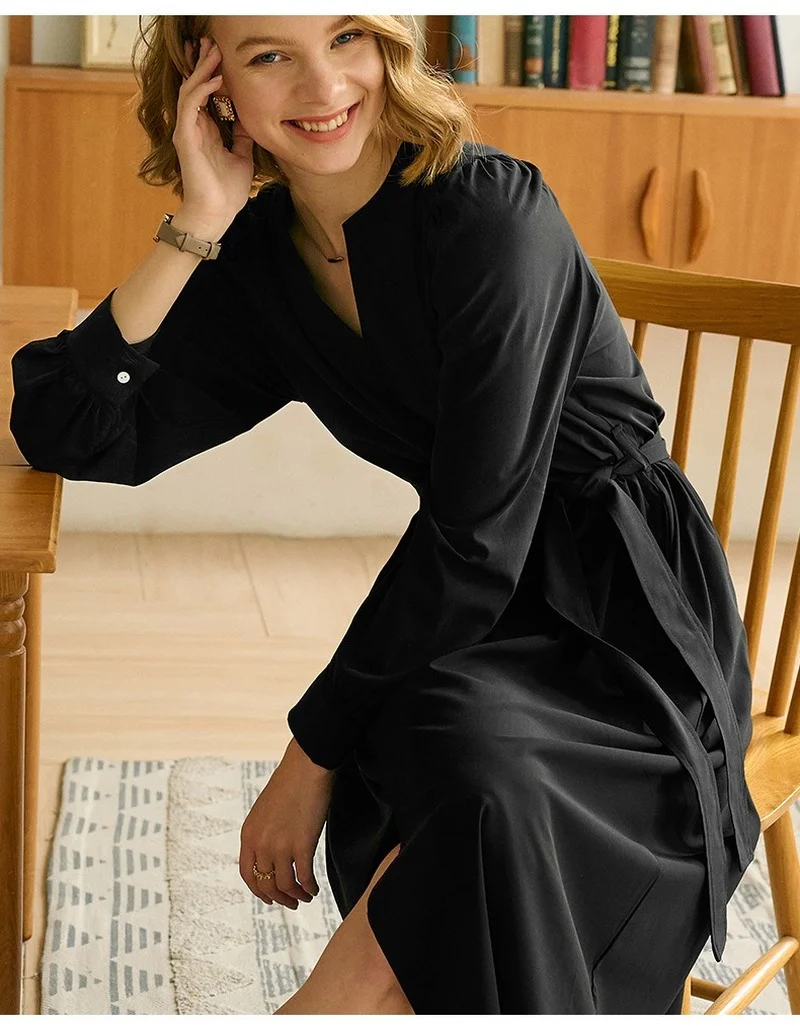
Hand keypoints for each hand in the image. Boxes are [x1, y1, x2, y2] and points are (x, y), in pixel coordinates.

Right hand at [173, 35, 254, 228]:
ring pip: (190, 90)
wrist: (217, 214)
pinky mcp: (185, 137)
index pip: (207, 94)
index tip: (222, 56)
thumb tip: (249, 117)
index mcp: (206, 130)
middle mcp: (194, 127)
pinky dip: (201, 90)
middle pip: (195, 86)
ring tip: (212, 52)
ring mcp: (188, 131)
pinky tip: (214, 80)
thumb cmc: (227, 191)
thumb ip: (242, 136)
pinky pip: (190, 106)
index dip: (212, 74)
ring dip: (201, 70)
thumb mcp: (242, 157)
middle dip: (203, 64)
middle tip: (212, 43)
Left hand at [239, 738, 334, 908]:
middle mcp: (260, 844)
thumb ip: (264, 832)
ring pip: (285, 885)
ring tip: (306, 898)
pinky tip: (315, 889)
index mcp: (248, 834)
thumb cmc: (290, 782)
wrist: (306, 766)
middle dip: (280, 898)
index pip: (247, 875)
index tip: (270, 898)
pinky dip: (309, 888)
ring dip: (296, 896)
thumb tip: (271, 853)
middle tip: (292, 903)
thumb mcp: (265, 810)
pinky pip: (303, 877)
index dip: (259, 891)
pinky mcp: (301, 845)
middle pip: (266, 884)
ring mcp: (280, 846)